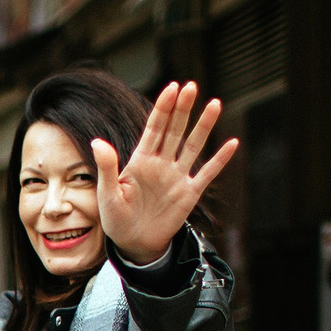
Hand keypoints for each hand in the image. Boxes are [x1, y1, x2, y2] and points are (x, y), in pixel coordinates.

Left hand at [92, 82, 238, 266]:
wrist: (133, 244)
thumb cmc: (116, 218)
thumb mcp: (107, 193)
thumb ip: (106, 167)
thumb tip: (97, 141)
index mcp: (140, 160)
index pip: (154, 128)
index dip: (163, 108)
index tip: (172, 88)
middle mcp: (161, 163)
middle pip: (175, 130)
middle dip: (183, 109)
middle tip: (192, 86)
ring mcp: (177, 177)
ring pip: (193, 146)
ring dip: (204, 126)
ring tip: (215, 103)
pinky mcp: (189, 193)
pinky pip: (207, 173)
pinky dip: (220, 160)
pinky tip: (232, 143)